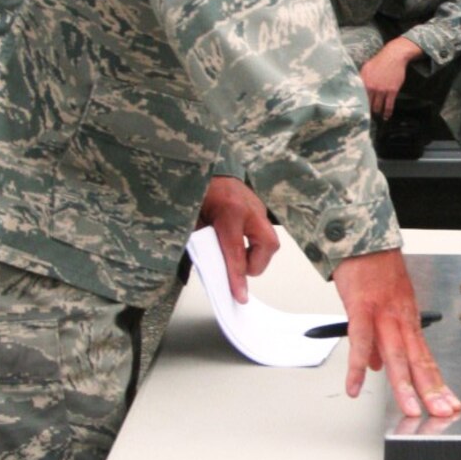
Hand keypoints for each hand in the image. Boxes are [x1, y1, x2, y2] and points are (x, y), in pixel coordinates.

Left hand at [197, 176, 278, 302]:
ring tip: (236, 253)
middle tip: (237, 266)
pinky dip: (253, 242)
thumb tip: (210, 267)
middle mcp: (249, 209)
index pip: (235, 253)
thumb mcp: (191, 218)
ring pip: (269, 241)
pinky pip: (263, 232)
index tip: (240, 296)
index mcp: (228, 212)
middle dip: (254, 263)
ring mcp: (257, 207)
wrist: (205, 163)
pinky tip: (238, 239)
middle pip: (267, 246)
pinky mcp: (259, 207)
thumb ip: (202, 243)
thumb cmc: (196, 189)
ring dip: (255, 253)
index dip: (237, 278)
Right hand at [335, 247, 460, 417]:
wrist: (364, 239)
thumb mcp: (384, 306)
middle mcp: (402, 321)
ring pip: (397, 355)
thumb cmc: (375, 270)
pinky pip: (361, 341)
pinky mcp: (363, 308)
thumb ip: (381, 341)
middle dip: (431, 391)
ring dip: (404, 385)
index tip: (447, 403)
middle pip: (418, 361)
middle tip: (442, 414)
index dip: (436, 383)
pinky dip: (358, 365)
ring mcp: (384, 315)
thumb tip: (378, 368)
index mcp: (408, 321)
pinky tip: (356, 386)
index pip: (425, 359)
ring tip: (409, 410)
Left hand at [360, 38, 416, 120]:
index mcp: (364, 81)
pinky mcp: (392, 91)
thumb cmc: (380, 60)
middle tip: (367, 116)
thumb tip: (356, 86)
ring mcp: (382, 90)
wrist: (393, 56)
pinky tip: (386, 116)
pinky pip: (389, 105)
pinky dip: (387, 112)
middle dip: (367, 111)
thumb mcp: (366, 67)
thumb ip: (361, 78)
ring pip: (378, 106)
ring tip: (376, 116)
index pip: (359, 97)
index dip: (358, 105)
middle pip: (368, 104)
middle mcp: (372, 87)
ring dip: (377, 112)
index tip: (358, 111)